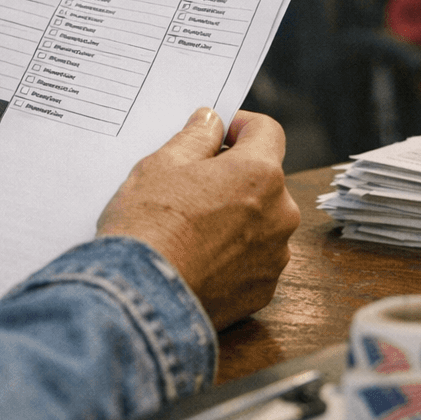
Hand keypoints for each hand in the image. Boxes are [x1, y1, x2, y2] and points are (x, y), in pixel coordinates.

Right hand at [96, 108, 299, 329]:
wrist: (140, 298)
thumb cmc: (148, 226)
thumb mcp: (161, 165)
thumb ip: (195, 138)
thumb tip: (211, 122)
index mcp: (260, 174)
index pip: (268, 131)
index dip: (241, 126)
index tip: (218, 134)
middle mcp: (280, 214)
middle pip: (265, 180)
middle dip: (234, 176)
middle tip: (192, 185)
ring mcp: (274, 256)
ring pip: (261, 221)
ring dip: (236, 217)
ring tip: (192, 227)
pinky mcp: (262, 291)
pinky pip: (253, 260)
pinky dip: (233, 255)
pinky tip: (198, 258)